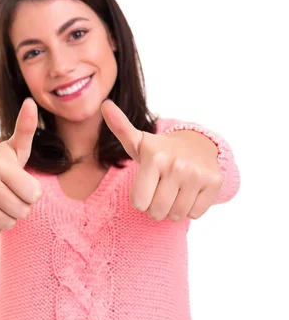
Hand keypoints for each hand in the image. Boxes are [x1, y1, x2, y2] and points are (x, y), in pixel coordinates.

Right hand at [0, 97, 42, 234]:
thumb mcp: (15, 148)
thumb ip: (26, 128)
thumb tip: (31, 102)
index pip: (33, 195)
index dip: (32, 193)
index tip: (23, 185)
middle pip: (21, 211)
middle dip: (21, 206)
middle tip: (11, 194)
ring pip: (7, 223)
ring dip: (9, 217)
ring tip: (2, 202)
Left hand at [101, 100, 222, 220]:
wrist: (197, 145)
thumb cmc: (160, 151)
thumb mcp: (139, 142)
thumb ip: (119, 128)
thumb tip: (104, 104)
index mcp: (154, 157)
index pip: (138, 203)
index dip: (141, 199)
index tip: (147, 185)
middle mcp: (176, 165)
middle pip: (156, 212)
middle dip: (156, 207)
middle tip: (161, 189)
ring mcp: (197, 174)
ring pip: (176, 215)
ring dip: (173, 209)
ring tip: (175, 191)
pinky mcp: (214, 182)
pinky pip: (195, 213)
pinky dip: (191, 208)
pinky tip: (190, 191)